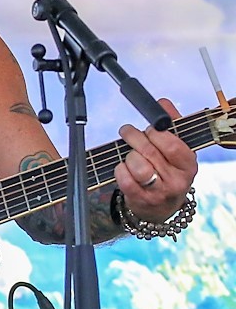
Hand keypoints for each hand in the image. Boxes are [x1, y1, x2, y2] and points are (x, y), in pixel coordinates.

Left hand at [115, 98, 197, 221]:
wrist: (161, 207)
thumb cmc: (168, 172)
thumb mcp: (177, 151)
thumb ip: (172, 125)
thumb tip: (163, 102)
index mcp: (188, 164)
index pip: (171, 144)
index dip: (154, 133)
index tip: (148, 129)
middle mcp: (177, 180)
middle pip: (150, 152)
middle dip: (134, 137)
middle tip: (127, 131)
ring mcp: (158, 191)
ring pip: (137, 166)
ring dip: (128, 155)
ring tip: (129, 153)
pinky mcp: (140, 199)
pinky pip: (124, 178)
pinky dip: (119, 169)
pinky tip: (123, 166)